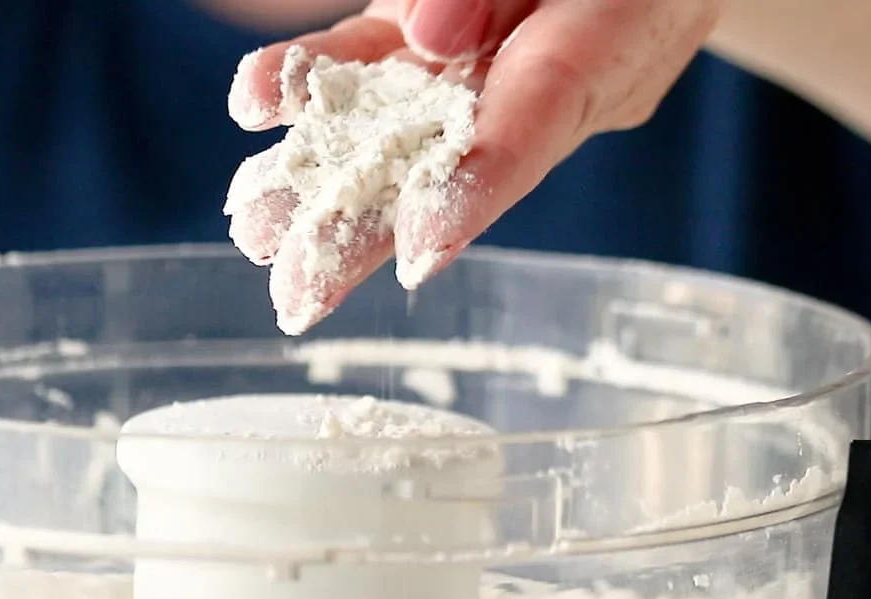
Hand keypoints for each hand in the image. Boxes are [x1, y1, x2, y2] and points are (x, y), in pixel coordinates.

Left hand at [225, 0, 722, 332]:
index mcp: (614, 39)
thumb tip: (424, 36)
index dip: (479, 186)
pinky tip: (256, 102)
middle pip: (452, 159)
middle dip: (371, 230)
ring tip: (256, 231)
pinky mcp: (435, 33)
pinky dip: (318, 88)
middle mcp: (547, 70)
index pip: (541, 118)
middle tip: (300, 294)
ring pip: (402, 126)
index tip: (420, 248)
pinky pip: (377, 60)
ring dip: (324, 181)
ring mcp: (487, 57)